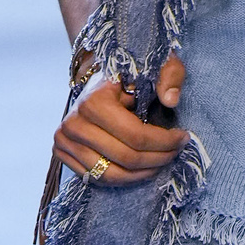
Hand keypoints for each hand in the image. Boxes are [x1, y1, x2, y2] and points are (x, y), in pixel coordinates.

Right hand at [54, 57, 186, 185]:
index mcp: (93, 102)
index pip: (135, 136)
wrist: (95, 80)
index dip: (164, 142)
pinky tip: (142, 169)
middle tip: (176, 152)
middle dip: (158, 159)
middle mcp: (74, 124)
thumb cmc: (128, 75)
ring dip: (143, 173)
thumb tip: (171, 100)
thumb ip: (168, 75)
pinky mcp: (62, 152)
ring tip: (161, 162)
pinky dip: (124, 179)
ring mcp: (64, 141)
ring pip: (111, 174)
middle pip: (126, 158)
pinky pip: (98, 178)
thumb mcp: (153, 65)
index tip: (183, 138)